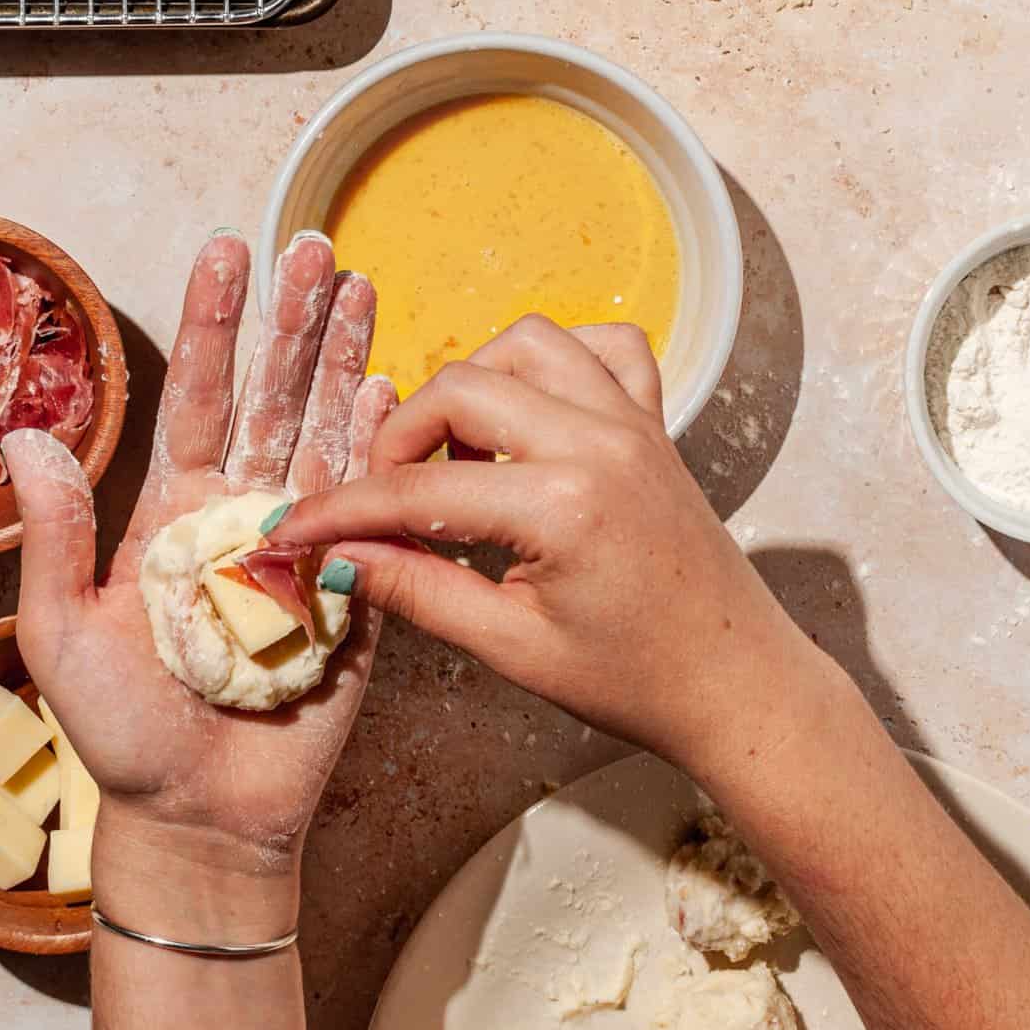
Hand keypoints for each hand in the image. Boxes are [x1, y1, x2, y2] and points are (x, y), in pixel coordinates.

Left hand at [1, 231, 394, 933]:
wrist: (200, 819)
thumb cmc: (121, 736)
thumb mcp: (61, 632)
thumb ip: (54, 535)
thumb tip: (26, 436)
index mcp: (174, 513)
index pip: (197, 397)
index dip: (212, 326)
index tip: (224, 253)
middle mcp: (243, 513)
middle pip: (272, 396)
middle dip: (294, 322)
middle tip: (314, 246)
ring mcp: (306, 544)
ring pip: (329, 433)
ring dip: (345, 361)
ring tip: (362, 287)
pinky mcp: (356, 589)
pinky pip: (377, 508)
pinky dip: (386, 447)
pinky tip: (395, 389)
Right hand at [269, 314, 822, 777]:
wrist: (737, 685)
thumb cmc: (636, 680)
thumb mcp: (512, 647)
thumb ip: (417, 589)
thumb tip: (336, 557)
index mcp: (564, 505)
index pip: (419, 491)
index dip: (343, 510)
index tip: (293, 528)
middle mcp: (601, 442)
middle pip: (461, 388)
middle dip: (400, 439)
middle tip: (384, 501)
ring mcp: (635, 423)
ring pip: (527, 345)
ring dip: (474, 387)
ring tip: (458, 458)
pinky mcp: (655, 424)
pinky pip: (605, 348)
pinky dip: (557, 363)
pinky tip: (532, 416)